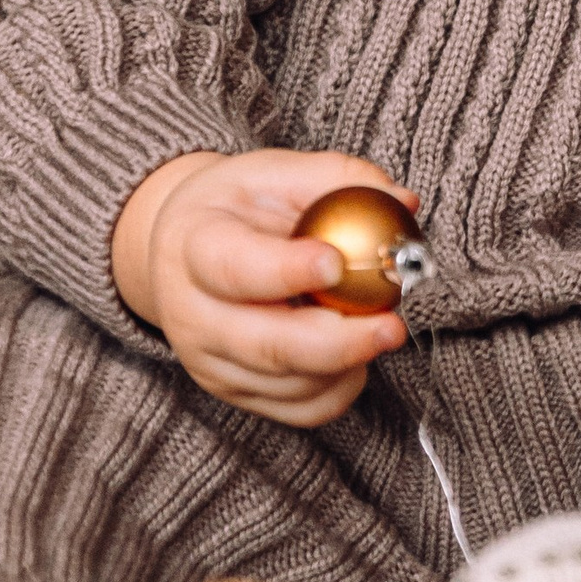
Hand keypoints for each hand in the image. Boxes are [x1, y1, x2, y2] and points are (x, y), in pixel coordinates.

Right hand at [112, 149, 412, 428]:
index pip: (236, 268)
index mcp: (195, 247)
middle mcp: (193, 314)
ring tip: (379, 327)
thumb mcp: (274, 172)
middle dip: (339, 342)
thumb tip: (402, 202)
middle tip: (392, 326)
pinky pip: (299, 410)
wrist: (178, 250)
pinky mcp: (233, 393)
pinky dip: (338, 389)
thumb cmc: (233, 207)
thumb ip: (338, 179)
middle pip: (268, 345)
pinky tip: (354, 356)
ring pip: (290, 385)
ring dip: (348, 363)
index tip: (337, 264)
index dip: (286, 271)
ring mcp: (210, 362)